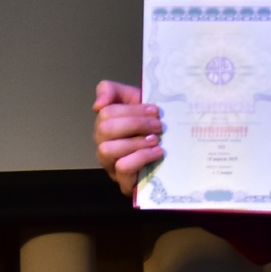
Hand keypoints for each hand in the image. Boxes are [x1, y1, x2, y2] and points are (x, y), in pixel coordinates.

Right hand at [93, 80, 163, 195]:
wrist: (173, 148)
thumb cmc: (151, 123)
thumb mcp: (133, 99)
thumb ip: (111, 90)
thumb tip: (98, 104)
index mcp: (105, 123)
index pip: (106, 112)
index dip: (132, 110)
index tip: (155, 110)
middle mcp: (103, 143)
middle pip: (105, 129)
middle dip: (135, 124)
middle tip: (158, 125)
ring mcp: (110, 164)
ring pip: (108, 150)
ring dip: (136, 142)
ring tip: (156, 140)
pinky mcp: (123, 181)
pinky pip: (122, 168)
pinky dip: (141, 157)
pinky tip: (157, 152)